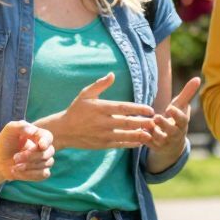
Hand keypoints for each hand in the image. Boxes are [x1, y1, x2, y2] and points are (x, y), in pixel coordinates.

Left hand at [0, 120, 55, 181]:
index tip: (41, 146)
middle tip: (15, 158)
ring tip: (14, 166)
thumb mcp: (10, 130)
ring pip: (45, 165)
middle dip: (30, 157)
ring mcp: (44, 161)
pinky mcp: (41, 172)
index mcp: (39, 135)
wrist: (0, 158)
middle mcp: (45, 148)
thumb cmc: (6, 141)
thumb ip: (20, 126)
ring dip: (28, 166)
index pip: (48, 137)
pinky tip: (17, 171)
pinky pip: (42, 175)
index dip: (46, 142)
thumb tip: (32, 131)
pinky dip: (29, 174)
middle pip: (47, 153)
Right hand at [45, 74, 159, 149]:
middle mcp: (103, 122)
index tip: (150, 109)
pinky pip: (120, 144)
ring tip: (151, 132)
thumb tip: (112, 74)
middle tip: (155, 121)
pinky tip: (141, 141)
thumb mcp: (85, 94)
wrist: (64, 130)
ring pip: (125, 135)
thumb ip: (100, 85)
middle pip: (127, 123)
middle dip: (143, 122)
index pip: (123, 108)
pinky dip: (131, 143)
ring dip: (140, 135)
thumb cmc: (76, 110)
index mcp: (100, 108)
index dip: (138, 109)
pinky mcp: (102, 144)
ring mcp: (103, 135)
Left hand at [145, 77, 201, 163]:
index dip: (177, 115)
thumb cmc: (176, 119)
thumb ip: (187, 93)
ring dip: (153, 132)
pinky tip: (139, 131)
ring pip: (160, 139)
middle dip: (165, 125)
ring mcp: (166, 142)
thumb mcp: (181, 107)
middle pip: (172, 131)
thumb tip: (198, 78)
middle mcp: (176, 134)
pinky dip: (145, 139)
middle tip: (156, 117)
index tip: (169, 108)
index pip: (182, 120)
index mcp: (182, 123)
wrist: (172, 143)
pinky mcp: (156, 147)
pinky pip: (150, 145)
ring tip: (147, 124)